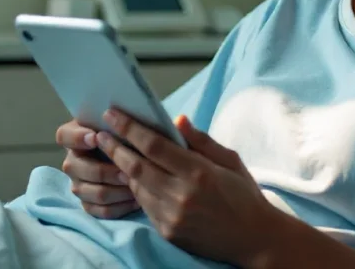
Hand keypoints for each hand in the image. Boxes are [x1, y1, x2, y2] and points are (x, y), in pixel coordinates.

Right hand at [55, 119, 138, 218]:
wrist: (140, 162)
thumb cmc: (131, 138)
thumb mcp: (128, 126)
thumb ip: (125, 123)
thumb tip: (145, 120)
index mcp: (76, 136)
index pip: (63, 135)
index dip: (77, 138)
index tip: (96, 137)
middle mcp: (72, 160)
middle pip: (74, 167)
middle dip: (103, 170)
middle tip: (126, 171)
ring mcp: (78, 183)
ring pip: (87, 191)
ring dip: (114, 190)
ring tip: (135, 186)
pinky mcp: (89, 204)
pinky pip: (98, 210)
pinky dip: (118, 206)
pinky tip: (135, 201)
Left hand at [96, 109, 274, 265]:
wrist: (254, 239)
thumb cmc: (244, 195)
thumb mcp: (230, 160)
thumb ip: (201, 140)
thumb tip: (177, 119)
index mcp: (198, 172)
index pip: (153, 145)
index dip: (129, 128)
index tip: (112, 115)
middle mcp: (181, 195)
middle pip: (135, 166)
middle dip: (114, 147)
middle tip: (100, 133)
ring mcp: (172, 216)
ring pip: (136, 186)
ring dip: (123, 168)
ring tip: (114, 152)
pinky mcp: (168, 232)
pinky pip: (144, 205)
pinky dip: (136, 189)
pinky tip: (134, 178)